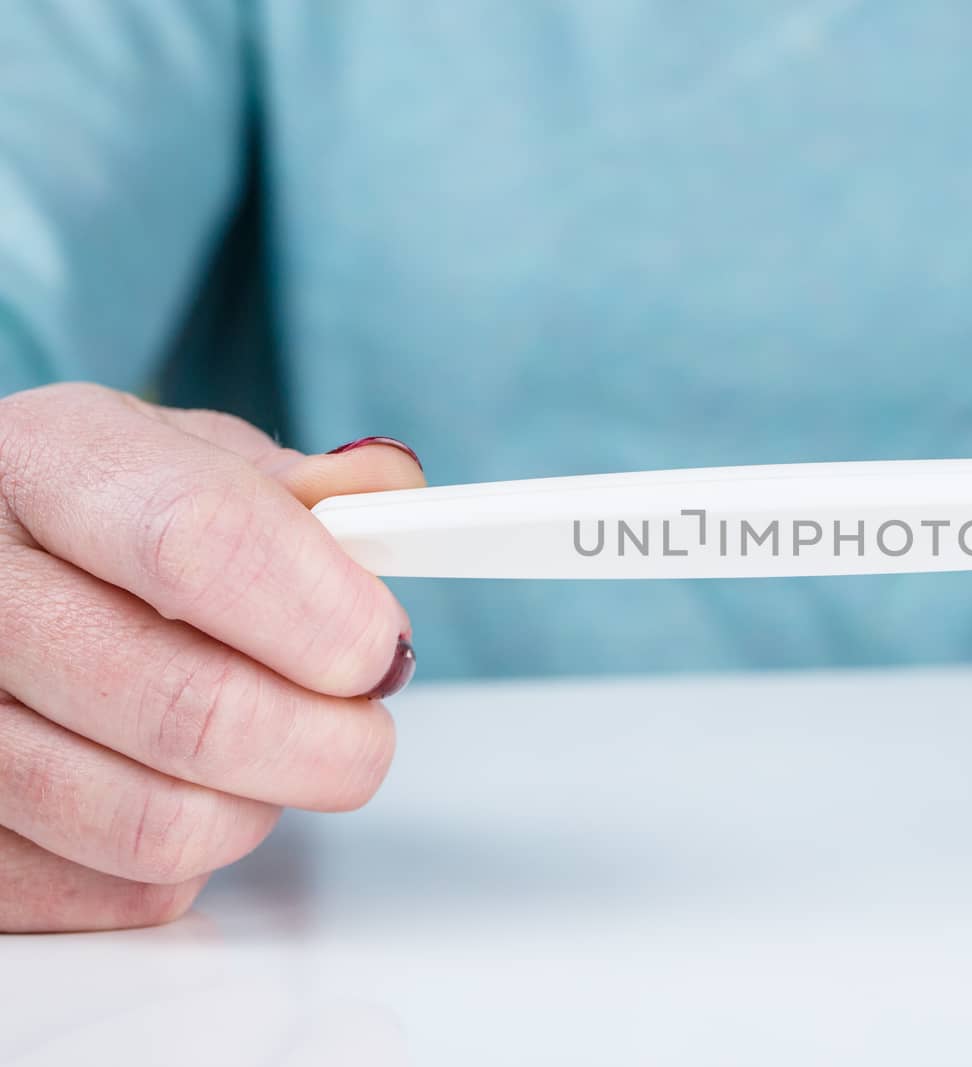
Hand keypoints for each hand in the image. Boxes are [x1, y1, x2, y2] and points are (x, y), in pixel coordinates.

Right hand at [0, 383, 424, 931]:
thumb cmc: (92, 512)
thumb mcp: (186, 456)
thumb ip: (298, 487)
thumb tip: (392, 494)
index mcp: (45, 462)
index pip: (198, 542)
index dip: (322, 610)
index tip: (379, 645)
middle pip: (191, 709)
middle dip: (328, 741)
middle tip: (361, 730)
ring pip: (155, 824)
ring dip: (256, 807)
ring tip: (266, 755)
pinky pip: (114, 892)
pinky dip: (185, 862)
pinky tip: (178, 789)